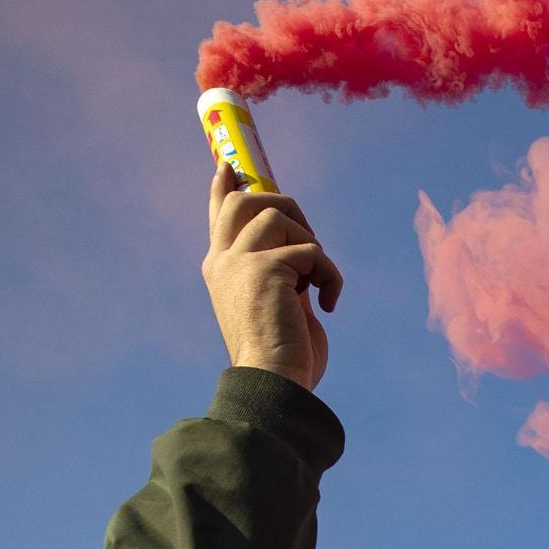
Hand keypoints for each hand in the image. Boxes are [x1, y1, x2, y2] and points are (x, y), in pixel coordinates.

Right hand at [203, 160, 342, 390]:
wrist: (275, 383)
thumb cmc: (283, 356)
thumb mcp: (276, 303)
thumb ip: (279, 272)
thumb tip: (302, 251)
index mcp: (220, 268)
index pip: (219, 214)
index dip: (224, 187)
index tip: (228, 164)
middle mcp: (223, 260)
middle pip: (248, 200)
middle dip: (286, 207)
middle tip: (310, 242)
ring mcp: (240, 261)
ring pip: (281, 217)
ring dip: (312, 247)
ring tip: (316, 284)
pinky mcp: (266, 269)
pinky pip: (312, 251)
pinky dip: (330, 276)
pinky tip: (328, 304)